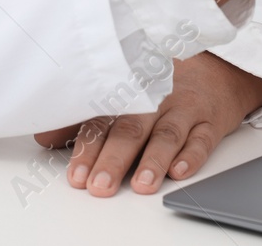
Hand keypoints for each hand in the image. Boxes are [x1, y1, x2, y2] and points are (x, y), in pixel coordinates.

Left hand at [32, 53, 261, 196]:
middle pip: (131, 129)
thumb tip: (45, 137)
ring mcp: (183, 110)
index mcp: (127, 94)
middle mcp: (153, 101)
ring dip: (154, 160)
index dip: (87, 148)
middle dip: (114, 159)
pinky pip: (203, 138)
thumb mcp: (121, 98)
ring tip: (142, 184)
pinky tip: (179, 171)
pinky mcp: (210, 122)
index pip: (102, 120)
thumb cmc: (160, 90)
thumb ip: (84, 118)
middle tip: (100, 185)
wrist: (216, 74)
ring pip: (167, 134)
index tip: (76, 175)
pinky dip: (191, 156)